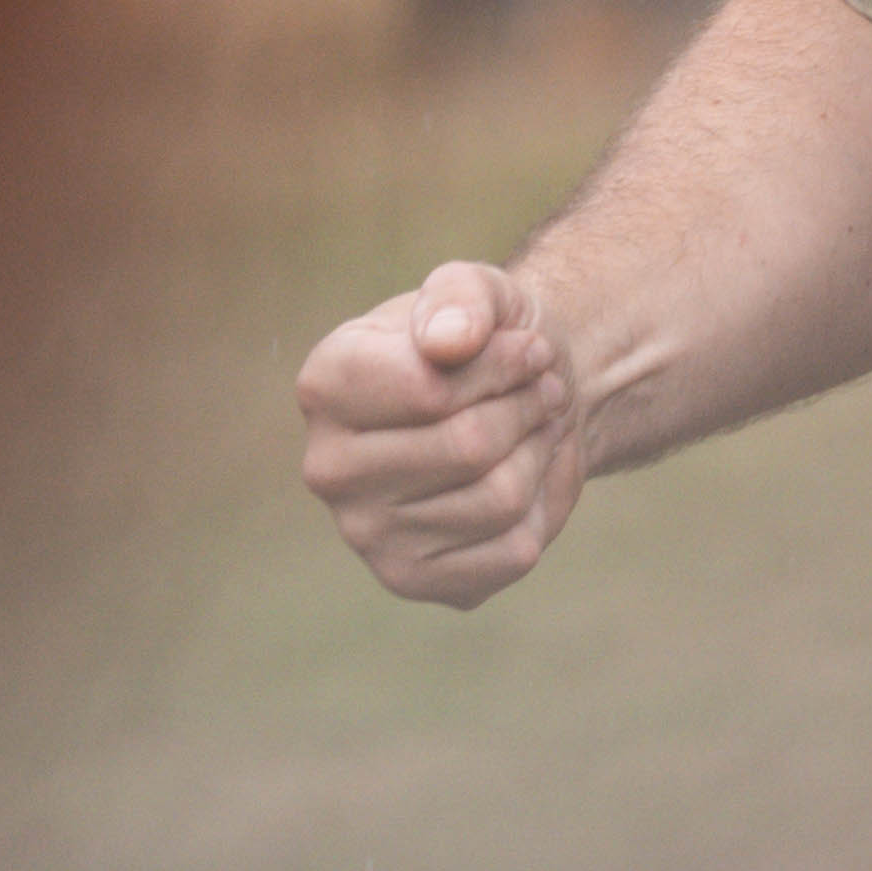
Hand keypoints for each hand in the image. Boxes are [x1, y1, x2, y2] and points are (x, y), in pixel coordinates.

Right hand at [294, 257, 584, 606]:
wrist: (513, 400)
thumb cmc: (485, 341)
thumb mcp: (477, 290)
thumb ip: (460, 297)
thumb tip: (449, 342)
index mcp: (325, 384)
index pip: (430, 389)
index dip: (502, 366)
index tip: (530, 349)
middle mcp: (328, 466)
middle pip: (468, 446)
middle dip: (527, 408)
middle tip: (546, 388)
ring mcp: (364, 533)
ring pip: (498, 498)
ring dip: (538, 452)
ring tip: (536, 426)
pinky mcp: (411, 580)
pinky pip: (511, 552)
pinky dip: (539, 510)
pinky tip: (524, 480)